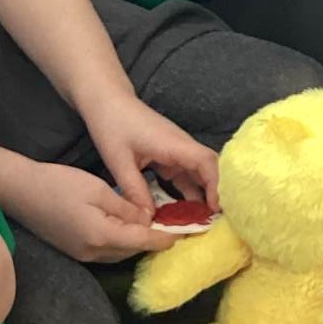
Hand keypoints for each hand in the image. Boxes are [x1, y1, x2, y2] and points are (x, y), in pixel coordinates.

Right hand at [14, 163, 172, 264]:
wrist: (21, 192)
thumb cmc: (60, 184)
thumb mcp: (99, 190)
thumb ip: (128, 208)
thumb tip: (149, 220)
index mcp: (103, 236)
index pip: (143, 242)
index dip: (166, 237)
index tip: (187, 232)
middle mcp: (94, 252)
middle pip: (133, 250)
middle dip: (153, 239)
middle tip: (174, 224)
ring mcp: (82, 254)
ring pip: (121, 252)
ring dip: (137, 241)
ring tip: (156, 224)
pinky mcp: (75, 250)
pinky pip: (107, 249)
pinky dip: (122, 240)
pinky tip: (128, 226)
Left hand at [80, 95, 218, 218]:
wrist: (106, 102)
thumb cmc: (112, 126)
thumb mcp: (119, 162)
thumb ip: (135, 192)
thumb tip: (148, 221)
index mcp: (174, 144)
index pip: (206, 161)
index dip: (215, 184)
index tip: (214, 207)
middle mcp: (181, 146)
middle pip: (208, 168)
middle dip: (214, 192)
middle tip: (212, 220)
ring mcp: (176, 149)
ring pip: (196, 173)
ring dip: (200, 194)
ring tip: (199, 219)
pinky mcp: (168, 154)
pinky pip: (183, 173)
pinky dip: (186, 190)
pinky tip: (182, 208)